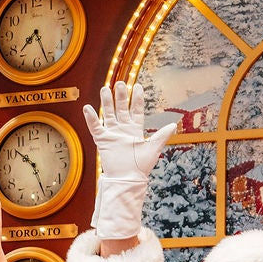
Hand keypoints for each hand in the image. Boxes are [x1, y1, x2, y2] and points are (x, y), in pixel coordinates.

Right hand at [82, 81, 176, 242]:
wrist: (128, 179)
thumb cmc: (141, 167)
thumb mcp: (153, 148)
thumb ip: (162, 135)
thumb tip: (174, 125)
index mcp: (135, 129)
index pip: (136, 110)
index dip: (137, 98)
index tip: (137, 86)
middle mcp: (123, 129)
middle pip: (121, 108)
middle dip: (120, 96)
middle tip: (120, 82)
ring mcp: (112, 134)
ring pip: (108, 114)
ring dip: (106, 102)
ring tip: (105, 89)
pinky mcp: (103, 140)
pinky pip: (95, 127)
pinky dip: (91, 118)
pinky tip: (88, 108)